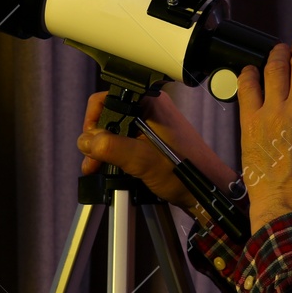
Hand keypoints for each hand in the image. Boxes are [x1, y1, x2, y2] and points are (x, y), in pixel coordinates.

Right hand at [77, 90, 237, 208]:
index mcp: (148, 103)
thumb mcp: (142, 160)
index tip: (89, 143)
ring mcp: (150, 125)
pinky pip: (125, 141)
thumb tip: (86, 141)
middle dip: (96, 140)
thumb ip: (111, 147)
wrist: (205, 193)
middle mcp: (149, 109)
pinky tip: (110, 168)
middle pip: (108, 117)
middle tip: (92, 161)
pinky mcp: (151, 140)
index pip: (105, 100)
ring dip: (104, 149)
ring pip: (115, 131)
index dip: (93, 122)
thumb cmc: (185, 173)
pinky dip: (115, 154)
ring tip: (98, 167)